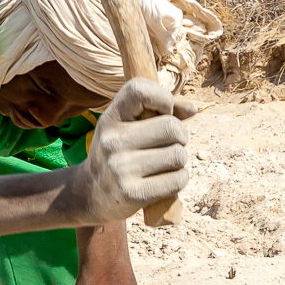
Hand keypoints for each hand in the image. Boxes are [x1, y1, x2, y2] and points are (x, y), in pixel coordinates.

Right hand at [64, 78, 195, 225]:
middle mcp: (113, 141)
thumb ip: (160, 111)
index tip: (164, 112)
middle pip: (172, 127)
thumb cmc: (119, 152)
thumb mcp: (128, 126)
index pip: (140, 90)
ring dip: (179, 160)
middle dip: (180, 136)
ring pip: (178, 155)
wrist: (91, 193)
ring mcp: (121, 168)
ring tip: (162, 164)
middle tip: (167, 145)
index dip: (163, 98)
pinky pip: (178, 180)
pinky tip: (163, 181)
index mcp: (110, 118)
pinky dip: (179, 179)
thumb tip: (193, 108)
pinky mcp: (133, 194)